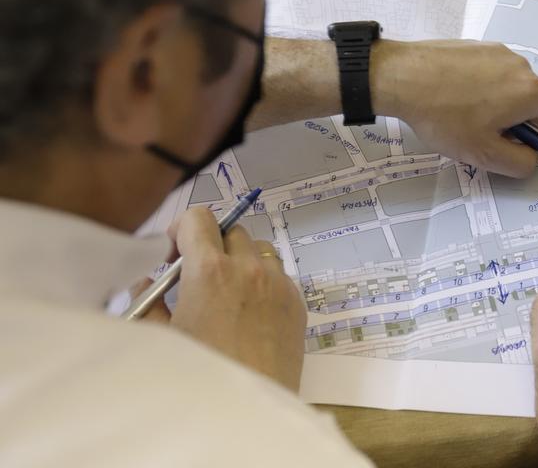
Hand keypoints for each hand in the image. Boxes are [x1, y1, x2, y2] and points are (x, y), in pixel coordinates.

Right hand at [131, 207, 306, 390]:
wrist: (247, 412)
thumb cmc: (203, 377)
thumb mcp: (162, 337)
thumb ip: (151, 302)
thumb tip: (148, 282)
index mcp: (210, 271)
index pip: (199, 218)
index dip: (183, 228)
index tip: (176, 248)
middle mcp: (248, 270)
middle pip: (231, 231)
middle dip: (212, 246)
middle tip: (196, 274)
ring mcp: (278, 285)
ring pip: (259, 251)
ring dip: (241, 261)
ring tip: (225, 293)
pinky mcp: (297, 303)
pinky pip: (279, 276)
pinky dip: (263, 283)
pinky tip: (248, 312)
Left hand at [373, 39, 537, 177]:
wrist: (400, 75)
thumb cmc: (442, 114)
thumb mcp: (483, 154)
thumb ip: (519, 163)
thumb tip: (530, 157)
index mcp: (529, 92)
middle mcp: (520, 67)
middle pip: (534, 102)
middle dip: (521, 124)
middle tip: (489, 141)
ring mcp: (497, 52)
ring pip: (511, 89)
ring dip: (499, 107)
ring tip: (463, 119)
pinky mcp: (476, 46)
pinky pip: (490, 74)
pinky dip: (481, 91)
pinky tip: (453, 100)